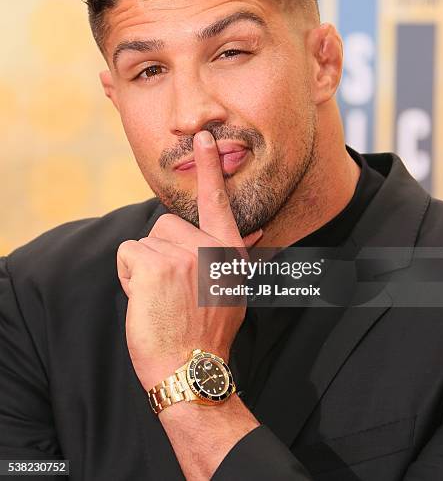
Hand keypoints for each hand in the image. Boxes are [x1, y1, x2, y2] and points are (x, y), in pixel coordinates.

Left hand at [117, 130, 262, 389]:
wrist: (190, 369)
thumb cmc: (206, 332)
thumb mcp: (232, 290)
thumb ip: (232, 255)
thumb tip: (251, 231)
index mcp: (227, 252)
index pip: (217, 201)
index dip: (210, 167)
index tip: (203, 136)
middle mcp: (208, 247)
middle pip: (167, 225)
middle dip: (161, 252)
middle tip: (172, 291)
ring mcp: (182, 253)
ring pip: (145, 240)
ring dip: (144, 267)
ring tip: (161, 298)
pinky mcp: (154, 263)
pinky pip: (128, 252)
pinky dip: (129, 275)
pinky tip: (146, 300)